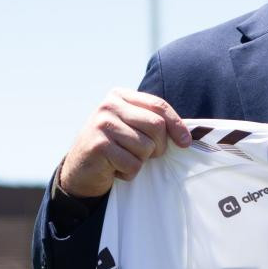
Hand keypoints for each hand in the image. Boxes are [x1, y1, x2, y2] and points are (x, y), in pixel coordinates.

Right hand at [58, 88, 192, 197]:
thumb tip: (187, 136)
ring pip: (145, 146)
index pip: (158, 105)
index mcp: (120, 96)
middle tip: (146, 155)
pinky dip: (128, 172)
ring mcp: (102, 124)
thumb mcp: (132, 127)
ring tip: (123, 159)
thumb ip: (153, 123)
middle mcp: (109, 106)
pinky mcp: (98, 146)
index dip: (176, 125)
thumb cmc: (114, 147)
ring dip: (140, 161)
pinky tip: (114, 168)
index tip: (185, 142)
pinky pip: (132, 164)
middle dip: (158, 146)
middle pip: (156, 125)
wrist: (80, 169)